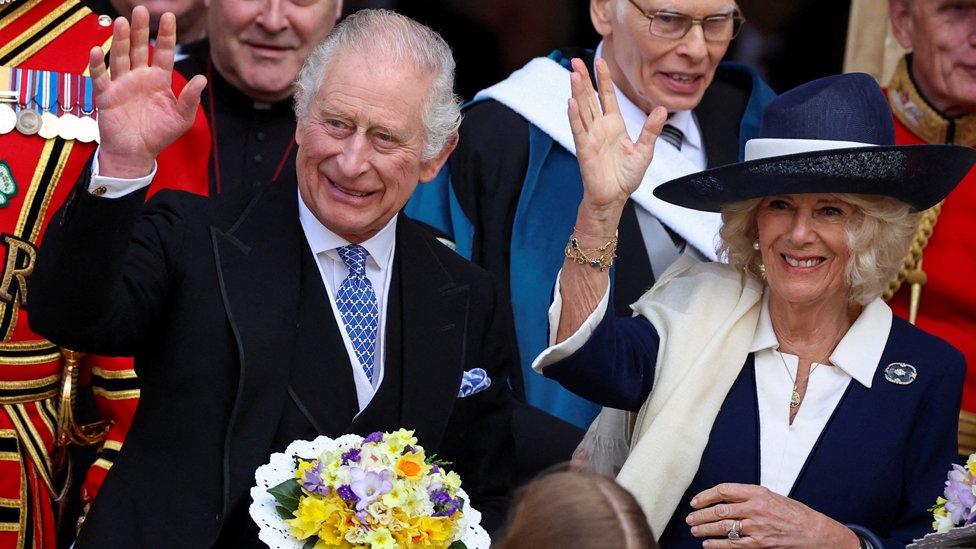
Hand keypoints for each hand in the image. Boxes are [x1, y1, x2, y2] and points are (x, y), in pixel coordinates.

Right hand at [90, 7, 206, 177]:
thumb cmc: (159, 135)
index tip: (168, 16)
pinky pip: (100, 77)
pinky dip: (97, 64)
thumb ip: (190, 99)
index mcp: (159, 80)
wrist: (136, 153)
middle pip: (139, 48)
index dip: (166, 35)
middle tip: (140, 10)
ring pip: (120, 57)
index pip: (163, 52)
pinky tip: (96, 50)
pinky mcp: (106, 95)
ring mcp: (122, 84)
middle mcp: (140, 77)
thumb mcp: (181, 118)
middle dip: (140, 30)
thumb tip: (201, 79)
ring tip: (120, 22)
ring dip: (120, 40)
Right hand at [567, 57, 666, 213]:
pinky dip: (574, 116)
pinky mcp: (585, 149)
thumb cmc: (626, 177)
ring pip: (582, 110)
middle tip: (576, 61)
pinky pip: (578, 130)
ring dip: (577, 92)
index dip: (604, 80)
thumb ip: (651, 129)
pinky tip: (571, 102)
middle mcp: (600, 128)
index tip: (600, 63)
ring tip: (573, 75)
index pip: (607, 97)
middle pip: (590, 98)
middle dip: (584, 80)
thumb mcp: (644, 151)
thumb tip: (663, 110)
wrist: (614, 197)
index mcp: (614, 126)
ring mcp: (591, 137)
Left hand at [686, 483, 860, 547]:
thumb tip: (724, 498)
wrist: (813, 531)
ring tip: (695, 530)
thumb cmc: (794, 513)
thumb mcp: (771, 496)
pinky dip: (717, 545)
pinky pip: (733, 544)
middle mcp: (755, 508)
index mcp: (757, 493)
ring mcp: (757, 527)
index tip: (696, 501)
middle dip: (701, 515)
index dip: (706, 496)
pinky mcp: (760, 543)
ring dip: (705, 529)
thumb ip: (748, 496)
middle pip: (719, 510)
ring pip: (723, 527)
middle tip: (690, 518)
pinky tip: (708, 545)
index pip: (724, 491)